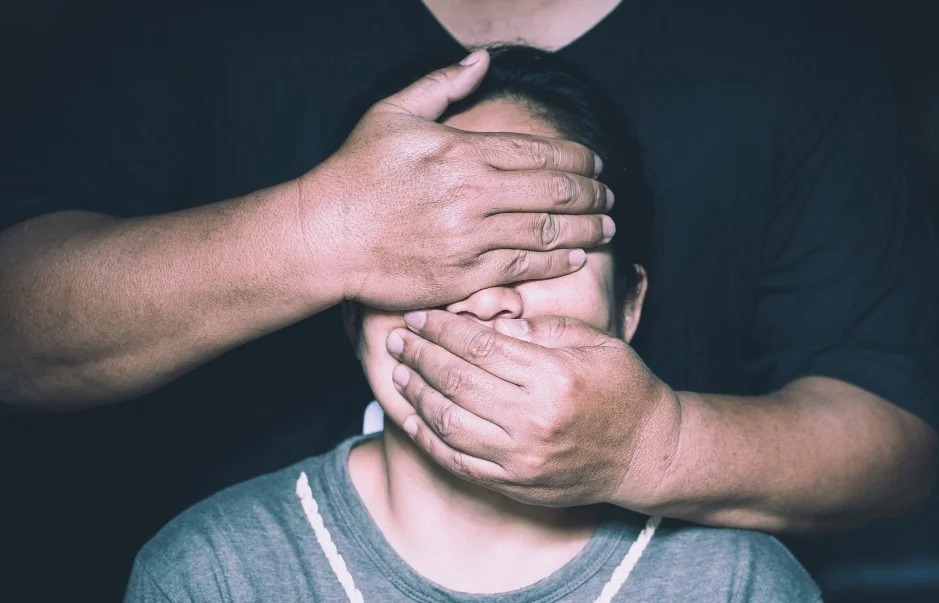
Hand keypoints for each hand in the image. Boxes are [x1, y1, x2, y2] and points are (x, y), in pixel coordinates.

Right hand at [298, 49, 613, 309]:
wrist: (324, 236)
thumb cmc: (355, 173)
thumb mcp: (393, 113)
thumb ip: (442, 85)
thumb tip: (481, 60)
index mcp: (461, 151)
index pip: (540, 153)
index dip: (577, 159)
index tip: (594, 164)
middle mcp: (473, 194)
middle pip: (555, 192)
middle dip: (593, 194)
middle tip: (610, 197)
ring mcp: (470, 238)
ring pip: (548, 232)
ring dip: (587, 229)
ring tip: (607, 227)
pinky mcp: (463, 275)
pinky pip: (524, 268)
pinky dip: (557, 261)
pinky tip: (576, 256)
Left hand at [384, 309, 682, 506]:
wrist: (647, 454)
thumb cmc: (624, 388)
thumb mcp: (595, 343)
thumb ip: (541, 330)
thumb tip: (485, 320)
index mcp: (554, 377)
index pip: (480, 346)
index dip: (442, 329)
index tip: (420, 316)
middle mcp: (533, 420)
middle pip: (456, 381)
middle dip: (420, 356)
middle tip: (398, 338)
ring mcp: (521, 458)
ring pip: (448, 423)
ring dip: (416, 395)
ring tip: (400, 372)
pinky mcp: (515, 484)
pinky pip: (458, 462)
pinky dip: (429, 439)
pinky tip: (412, 418)